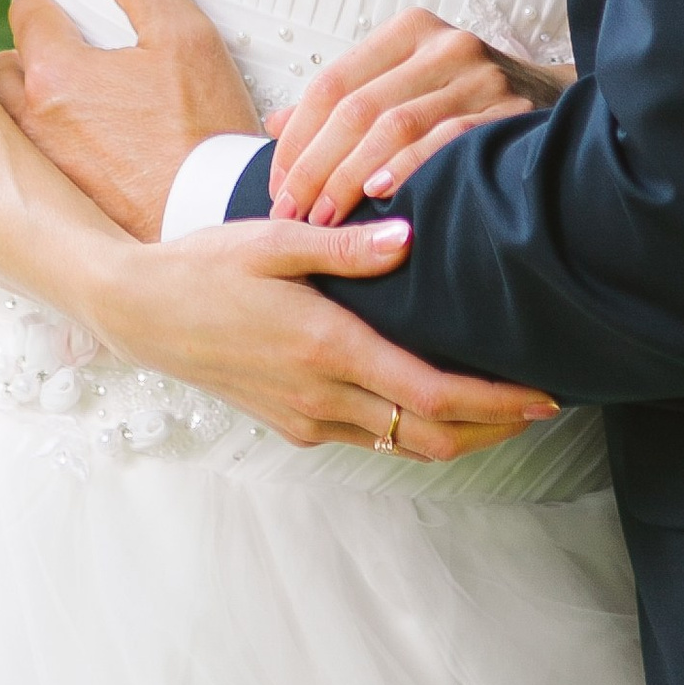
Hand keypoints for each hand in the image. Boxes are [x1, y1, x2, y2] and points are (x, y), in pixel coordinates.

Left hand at [0, 0, 260, 241]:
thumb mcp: (186, 38)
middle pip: (1, 71)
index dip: (43, 2)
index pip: (27, 12)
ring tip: (57, 107)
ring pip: (5, 123)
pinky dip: (35, 155)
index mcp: (55, 73)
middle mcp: (31, 123)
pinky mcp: (50, 212)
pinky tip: (71, 158)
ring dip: (22, 108)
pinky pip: (25, 169)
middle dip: (22, 59)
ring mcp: (37, 172)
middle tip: (54, 58)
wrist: (211, 224)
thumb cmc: (204, 130)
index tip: (53, 5)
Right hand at [93, 216, 559, 457]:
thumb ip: (345, 245)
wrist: (139, 312)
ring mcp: (305, 418)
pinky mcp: (291, 424)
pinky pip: (369, 438)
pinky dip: (414, 428)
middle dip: (495, 427)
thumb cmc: (205, 265)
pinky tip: (431, 400)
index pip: (431, 394)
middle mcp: (320, 396)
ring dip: (460, 432)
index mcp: (325, 348)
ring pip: (403, 445)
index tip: (544, 392)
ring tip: (503, 404)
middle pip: (431, 435)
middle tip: (543, 402)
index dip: (496, 402)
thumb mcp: (273, 240)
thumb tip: (411, 239)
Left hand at [269, 9, 568, 224]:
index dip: (298, 138)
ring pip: (394, 126)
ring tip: (325, 217)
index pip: (333, 82)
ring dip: (349, 178)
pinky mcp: (508, 112)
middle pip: (358, 108)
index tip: (279, 184)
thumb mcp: (404, 82)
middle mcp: (445, 45)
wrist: (554, 104)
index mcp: (410, 31)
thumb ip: (344, 100)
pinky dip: (406, 168)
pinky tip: (379, 195)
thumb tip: (274, 124)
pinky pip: (446, 142)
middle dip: (316, 166)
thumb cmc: (463, 99)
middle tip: (293, 212)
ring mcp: (481, 77)